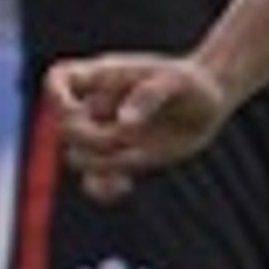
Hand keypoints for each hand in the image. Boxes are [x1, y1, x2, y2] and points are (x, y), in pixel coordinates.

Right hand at [50, 51, 228, 199]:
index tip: (78, 109)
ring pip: (77, 158)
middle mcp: (97, 107)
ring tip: (131, 163)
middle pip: (65, 127)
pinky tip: (126, 187)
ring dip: (99, 165)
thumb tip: (123, 124)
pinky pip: (95, 182)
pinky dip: (102, 190)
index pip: (58, 78)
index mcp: (103, 78)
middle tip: (123, 137)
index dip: (57, 96)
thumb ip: (149, 95)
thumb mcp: (177, 81)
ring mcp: (106, 134)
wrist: (211, 102)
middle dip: (89, 138)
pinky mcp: (120, 159)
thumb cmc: (193, 83)